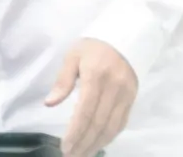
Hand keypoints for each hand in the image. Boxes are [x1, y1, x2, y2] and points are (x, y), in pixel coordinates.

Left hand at [45, 38, 137, 156]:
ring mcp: (126, 94)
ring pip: (111, 126)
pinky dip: (110, 137)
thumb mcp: (73, 56)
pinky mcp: (132, 98)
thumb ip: (62, 81)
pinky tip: (99, 144)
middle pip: (98, 123)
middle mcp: (114, 87)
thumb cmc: (93, 46)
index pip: (85, 111)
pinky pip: (121, 122)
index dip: (75, 132)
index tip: (65, 147)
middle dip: (84, 143)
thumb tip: (50, 103)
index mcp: (96, 76)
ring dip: (97, 144)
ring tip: (83, 154)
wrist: (125, 36)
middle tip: (71, 156)